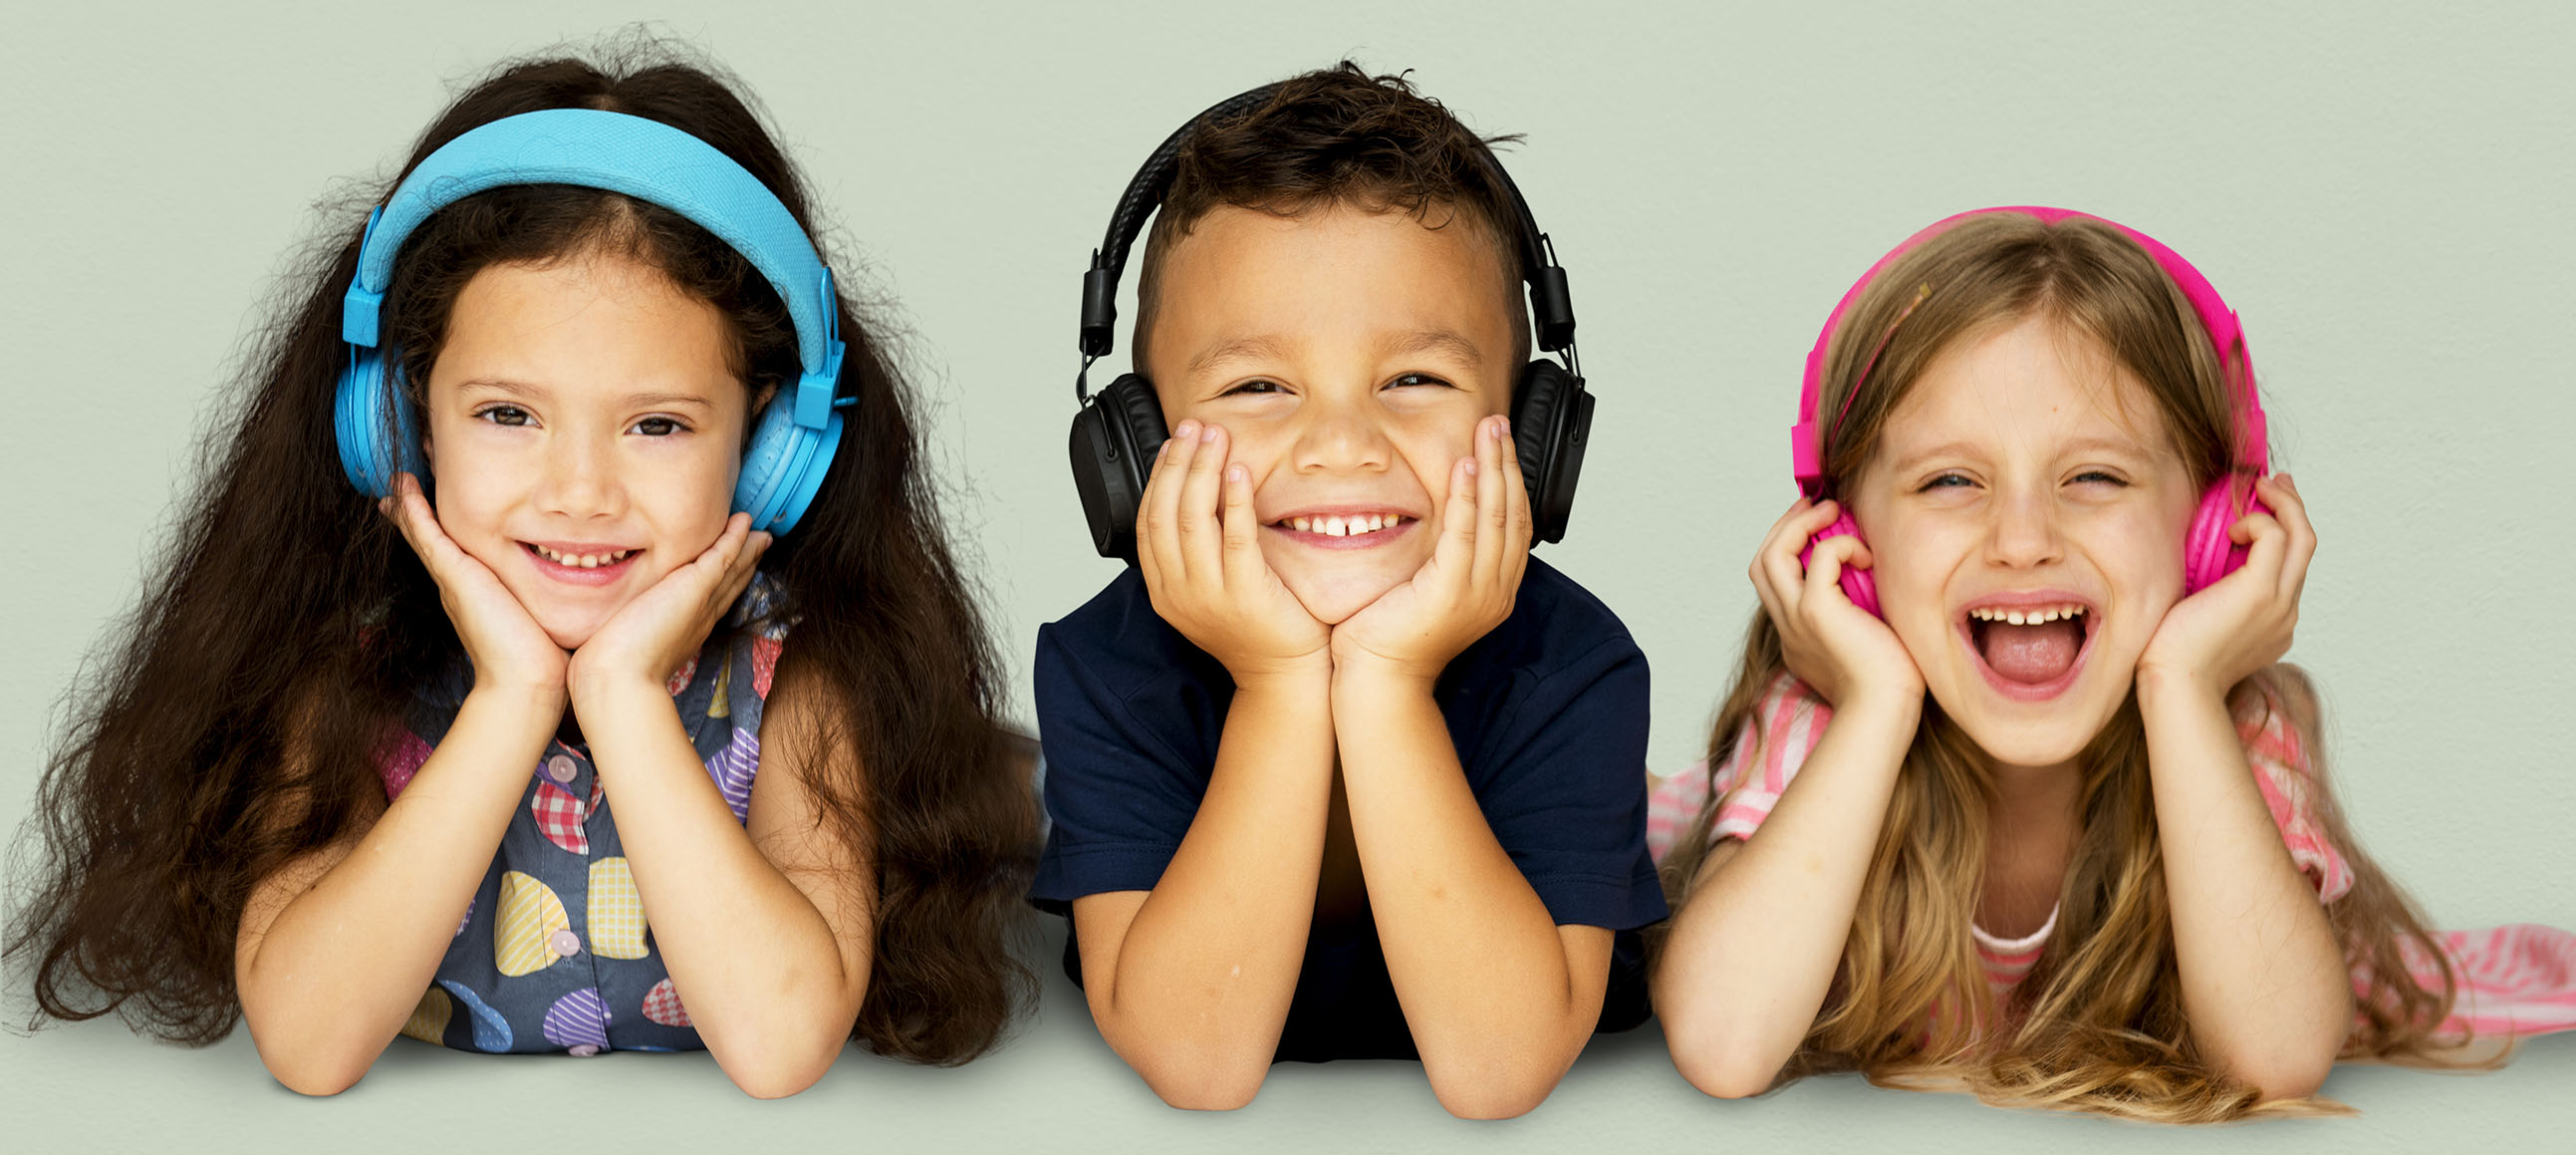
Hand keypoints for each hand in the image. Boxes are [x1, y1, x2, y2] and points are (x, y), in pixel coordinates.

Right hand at [380, 472, 566, 700]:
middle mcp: (457, 583)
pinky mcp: (455, 576)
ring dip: (409, 504)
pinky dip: (414, 512)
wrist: (527, 682)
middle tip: (399, 482)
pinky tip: (404, 490)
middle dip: (415, 510)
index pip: (453, 549)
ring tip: (396, 477)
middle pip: (429, 538)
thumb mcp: (538, 610)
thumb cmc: (541, 654)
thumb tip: (573, 578)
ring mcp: (452, 579)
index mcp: (474, 589)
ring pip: (423, 533)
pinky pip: (428, 536)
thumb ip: (543, 593)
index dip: (440, 525)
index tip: (429, 500)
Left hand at [567, 513, 769, 700]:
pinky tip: (743, 522)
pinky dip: (735, 539)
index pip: (711, 599)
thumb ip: (623, 633)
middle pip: (730, 584)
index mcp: (686, 629)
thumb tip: (606, 636)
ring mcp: (701, 601)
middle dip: (745, 564)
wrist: (619, 678)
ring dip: (747, 548)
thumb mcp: (621, 644)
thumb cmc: (612, 668)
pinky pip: (723, 556)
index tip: (735, 569)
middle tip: (761, 544)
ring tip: (760, 531)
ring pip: (732, 568)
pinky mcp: (696, 587)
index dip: (725, 583)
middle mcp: (700, 616)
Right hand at [1136, 419, 1330, 681]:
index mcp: (1164, 589)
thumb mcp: (1210, 590)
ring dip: (1203, 470)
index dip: (1159, 477)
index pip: (1148, 520)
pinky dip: (1233, 499)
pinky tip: (1239, 471)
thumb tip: (1197, 496)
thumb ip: (1197, 552)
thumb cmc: (1256, 628)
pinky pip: (1234, 536)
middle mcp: (1178, 592)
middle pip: (1165, 512)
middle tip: (1194, 428)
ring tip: (1216, 438)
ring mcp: (1208, 595)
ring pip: (1193, 519)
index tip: (1173, 444)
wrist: (1284, 675)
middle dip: (1178, 463)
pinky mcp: (1245, 593)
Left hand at [1330, 414, 1528, 683]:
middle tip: (1499, 423)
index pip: (1512, 522)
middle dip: (1507, 463)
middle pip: (1512, 513)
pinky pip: (1465, 534)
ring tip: (1489, 432)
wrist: (1378, 680)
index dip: (1510, 478)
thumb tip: (1436, 518)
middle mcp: (1496, 590)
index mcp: (1494, 588)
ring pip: (1495, 517)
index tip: (1500, 442)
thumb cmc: (1389, 637)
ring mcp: (1479, 593)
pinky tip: (1465, 467)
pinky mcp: (1452, 592)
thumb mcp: (1425, 587)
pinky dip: (1467, 497)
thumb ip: (1440, 555)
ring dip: (1493, 468)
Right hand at [1752, 496, 1920, 708]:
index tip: (1818, 530)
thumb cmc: (1889, 685)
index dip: (1790, 549)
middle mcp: (1787, 625)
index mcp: (1795, 635)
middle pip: (1761, 562)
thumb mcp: (1865, 640)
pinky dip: (1841, 545)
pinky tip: (1866, 554)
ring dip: (1799, 525)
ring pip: (1772, 554)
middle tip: (1816, 507)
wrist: (1884, 711)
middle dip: (1786, 526)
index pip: (1775, 582)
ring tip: (1830, 512)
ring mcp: (1796, 618)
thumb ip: (1857, 612)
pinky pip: (1819, 557)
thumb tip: (1871, 577)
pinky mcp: (1816, 611)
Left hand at [2139, 474, 2312, 692]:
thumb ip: (2209, 596)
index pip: (2289, 567)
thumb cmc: (2172, 659)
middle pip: (2306, 546)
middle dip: (2293, 508)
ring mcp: (2280, 603)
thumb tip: (2199, 570)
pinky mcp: (2262, 592)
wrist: (2175, 686)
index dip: (2282, 533)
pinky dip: (2258, 521)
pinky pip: (2275, 536)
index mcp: (2273, 622)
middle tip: (2275, 482)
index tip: (2265, 507)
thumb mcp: (2197, 620)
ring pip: (2301, 537)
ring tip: (2259, 486)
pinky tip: (2232, 527)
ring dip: (2283, 505)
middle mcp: (2286, 612)